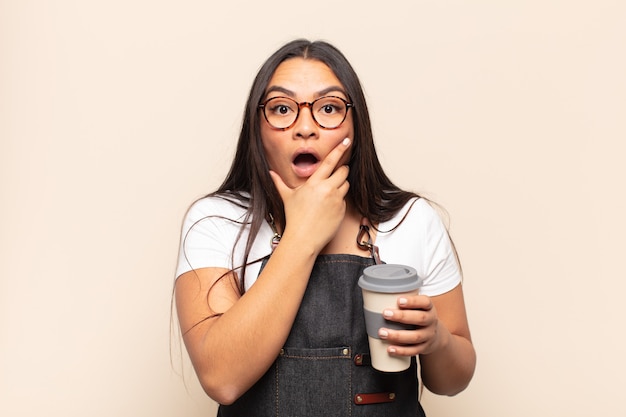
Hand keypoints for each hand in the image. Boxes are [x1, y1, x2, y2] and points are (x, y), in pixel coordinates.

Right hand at [269, 138, 351, 253]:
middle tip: (335, 174)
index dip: (339, 150)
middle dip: (341, 170)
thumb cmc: (294, 217)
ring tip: (329, 192)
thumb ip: (279, 183)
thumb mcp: (287, 197)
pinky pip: (344, 199)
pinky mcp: (342, 210)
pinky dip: (339, 199)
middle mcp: (328, 189)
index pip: (330, 161)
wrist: (304, 238)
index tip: (346, 142)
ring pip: (346, 184)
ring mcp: (337, 199)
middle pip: (343, 171)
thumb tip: (270, 173)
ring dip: (341, 184)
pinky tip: (329, 206)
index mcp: (314, 183)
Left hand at [377, 295, 447, 355]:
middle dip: (402, 316)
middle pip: (420, 318)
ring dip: (398, 335)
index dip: (412, 301)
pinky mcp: (424, 347)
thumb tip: (376, 298)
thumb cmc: (419, 316)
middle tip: (385, 314)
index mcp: (429, 308)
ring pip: (415, 336)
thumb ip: (403, 303)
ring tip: (382, 333)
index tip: (398, 300)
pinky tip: (390, 349)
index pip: (425, 302)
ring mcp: (429, 335)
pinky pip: (413, 350)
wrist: (435, 335)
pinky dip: (401, 350)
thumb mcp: (417, 306)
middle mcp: (431, 321)